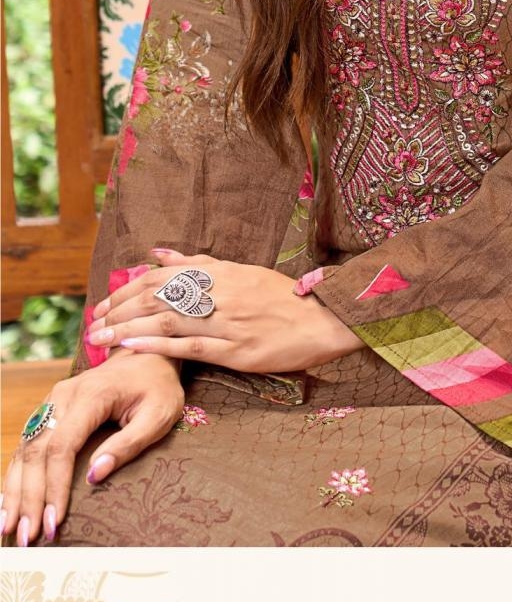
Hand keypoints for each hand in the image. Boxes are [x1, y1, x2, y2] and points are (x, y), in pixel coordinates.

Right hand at [1, 354, 183, 546]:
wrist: (148, 357)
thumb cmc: (157, 388)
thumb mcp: (159, 414)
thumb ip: (128, 443)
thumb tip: (95, 476)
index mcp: (91, 396)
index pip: (62, 447)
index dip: (54, 487)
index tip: (54, 521)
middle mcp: (62, 397)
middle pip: (35, 452)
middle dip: (29, 498)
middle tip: (27, 537)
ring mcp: (51, 403)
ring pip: (23, 450)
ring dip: (14, 493)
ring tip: (9, 530)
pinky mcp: (48, 412)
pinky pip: (25, 446)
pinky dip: (15, 478)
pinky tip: (9, 504)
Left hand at [86, 247, 358, 374]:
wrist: (325, 320)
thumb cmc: (284, 297)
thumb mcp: (243, 272)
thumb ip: (201, 263)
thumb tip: (160, 252)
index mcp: (223, 271)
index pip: (165, 274)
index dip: (131, 287)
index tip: (109, 300)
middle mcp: (222, 291)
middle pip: (159, 296)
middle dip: (121, 309)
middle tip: (95, 322)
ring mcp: (228, 320)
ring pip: (168, 320)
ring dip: (128, 328)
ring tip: (100, 338)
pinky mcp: (235, 349)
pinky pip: (190, 345)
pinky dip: (157, 345)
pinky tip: (133, 347)